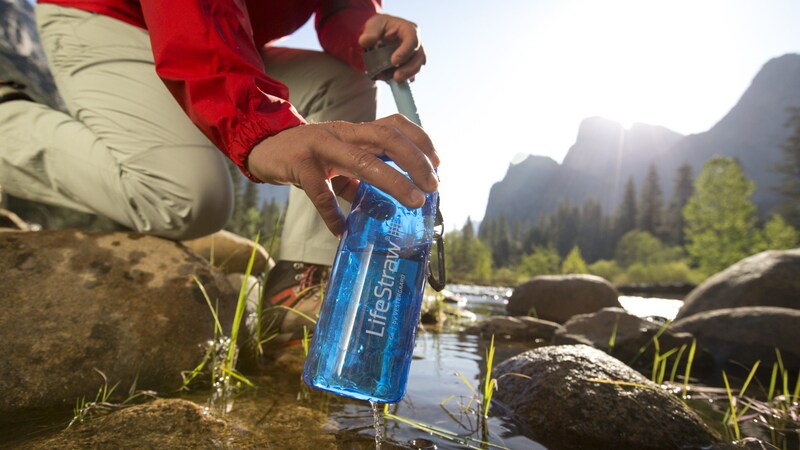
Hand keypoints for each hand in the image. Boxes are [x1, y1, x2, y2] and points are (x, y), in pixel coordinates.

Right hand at [246, 114, 439, 235]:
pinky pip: (321, 193)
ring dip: (392, 181)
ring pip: (362, 160)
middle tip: (432, 186)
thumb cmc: (308, 155)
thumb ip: (361, 177)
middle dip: (415, 160)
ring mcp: (321, 146)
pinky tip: (342, 229)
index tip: (438, 162)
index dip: (420, 139)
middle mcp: (343, 133)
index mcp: (355, 131)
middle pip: (387, 137)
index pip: (395, 124)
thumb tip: (388, 205)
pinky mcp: (300, 165)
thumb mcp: (338, 160)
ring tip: (412, 201)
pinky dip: (334, 214)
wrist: (264, 147)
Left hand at [359, 14, 425, 82]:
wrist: (381, 35)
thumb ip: (370, 32)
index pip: (412, 40)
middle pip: (420, 57)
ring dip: (407, 76)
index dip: (405, 52)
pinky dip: (403, 80)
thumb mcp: (373, 25)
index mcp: (409, 29)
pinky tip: (392, 81)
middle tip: (396, 77)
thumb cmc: (380, 27)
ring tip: (393, 81)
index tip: (393, 62)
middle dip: (409, 69)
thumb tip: (364, 41)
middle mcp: (416, 43)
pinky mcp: (411, 66)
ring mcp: (416, 55)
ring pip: (418, 67)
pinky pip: (412, 75)